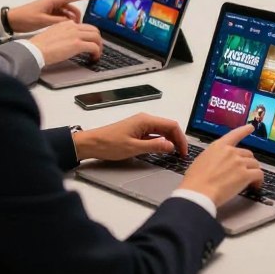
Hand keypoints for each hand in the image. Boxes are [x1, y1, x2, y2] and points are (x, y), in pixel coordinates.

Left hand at [8, 0, 105, 32]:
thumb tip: (71, 24)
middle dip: (77, 17)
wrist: (11, 20)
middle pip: (74, 7)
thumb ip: (58, 22)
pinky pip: (63, 16)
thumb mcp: (42, 21)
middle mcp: (55, 1)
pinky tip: (61, 29)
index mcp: (54, 0)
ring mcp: (53, 7)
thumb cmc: (24, 18)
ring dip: (70, 21)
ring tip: (66, 30)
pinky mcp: (50, 12)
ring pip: (69, 13)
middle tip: (77, 27)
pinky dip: (65, 22)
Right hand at [30, 21, 102, 64]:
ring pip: (96, 37)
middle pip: (94, 30)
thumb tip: (71, 42)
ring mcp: (76, 34)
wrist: (34, 50)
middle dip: (98, 40)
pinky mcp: (77, 44)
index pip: (85, 26)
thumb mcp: (53, 34)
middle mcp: (73, 27)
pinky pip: (94, 47)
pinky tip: (93, 58)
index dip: (90, 35)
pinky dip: (97, 53)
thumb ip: (64, 35)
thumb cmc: (39, 46)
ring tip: (96, 54)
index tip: (91, 41)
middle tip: (97, 48)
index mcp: (66, 24)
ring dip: (99, 46)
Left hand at [73, 114, 188, 161]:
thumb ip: (154, 146)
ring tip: (174, 153)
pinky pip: (154, 133)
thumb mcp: (133, 148)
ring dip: (169, 140)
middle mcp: (145, 119)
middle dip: (177, 139)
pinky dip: (160, 141)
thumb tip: (171, 146)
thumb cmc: (109, 144)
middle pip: (168, 127)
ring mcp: (140, 124)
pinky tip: (161, 149)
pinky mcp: (136, 130)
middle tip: (180, 154)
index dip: (180, 138)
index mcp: (146, 120)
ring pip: (161, 130)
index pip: (171, 125)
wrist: (91, 143)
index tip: (183, 151)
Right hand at [181, 124, 263, 205]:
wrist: (198, 192)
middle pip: (247, 154)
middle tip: (244, 173)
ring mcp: (239, 162)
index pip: (235, 135)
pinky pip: (258, 174)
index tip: (251, 127)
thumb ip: (214, 158)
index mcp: (219, 146)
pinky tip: (256, 186)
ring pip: (254, 164)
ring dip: (253, 172)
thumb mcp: (201, 161)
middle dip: (247, 163)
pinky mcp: (245, 175)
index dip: (244, 130)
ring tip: (251, 182)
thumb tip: (219, 163)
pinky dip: (259, 180)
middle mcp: (231, 152)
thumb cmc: (195, 180)